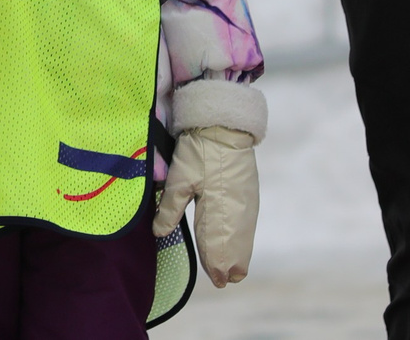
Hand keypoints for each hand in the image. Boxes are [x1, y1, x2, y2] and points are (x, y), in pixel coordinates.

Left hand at [151, 125, 259, 285]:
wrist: (224, 129)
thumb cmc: (199, 153)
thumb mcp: (178, 181)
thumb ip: (168, 210)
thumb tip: (158, 233)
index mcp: (219, 214)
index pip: (219, 252)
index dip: (217, 267)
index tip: (215, 280)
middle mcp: (239, 216)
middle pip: (238, 253)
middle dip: (229, 266)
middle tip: (219, 277)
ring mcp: (248, 208)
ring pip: (245, 243)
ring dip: (236, 255)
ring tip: (227, 268)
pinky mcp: (251, 198)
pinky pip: (248, 229)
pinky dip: (241, 241)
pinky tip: (235, 245)